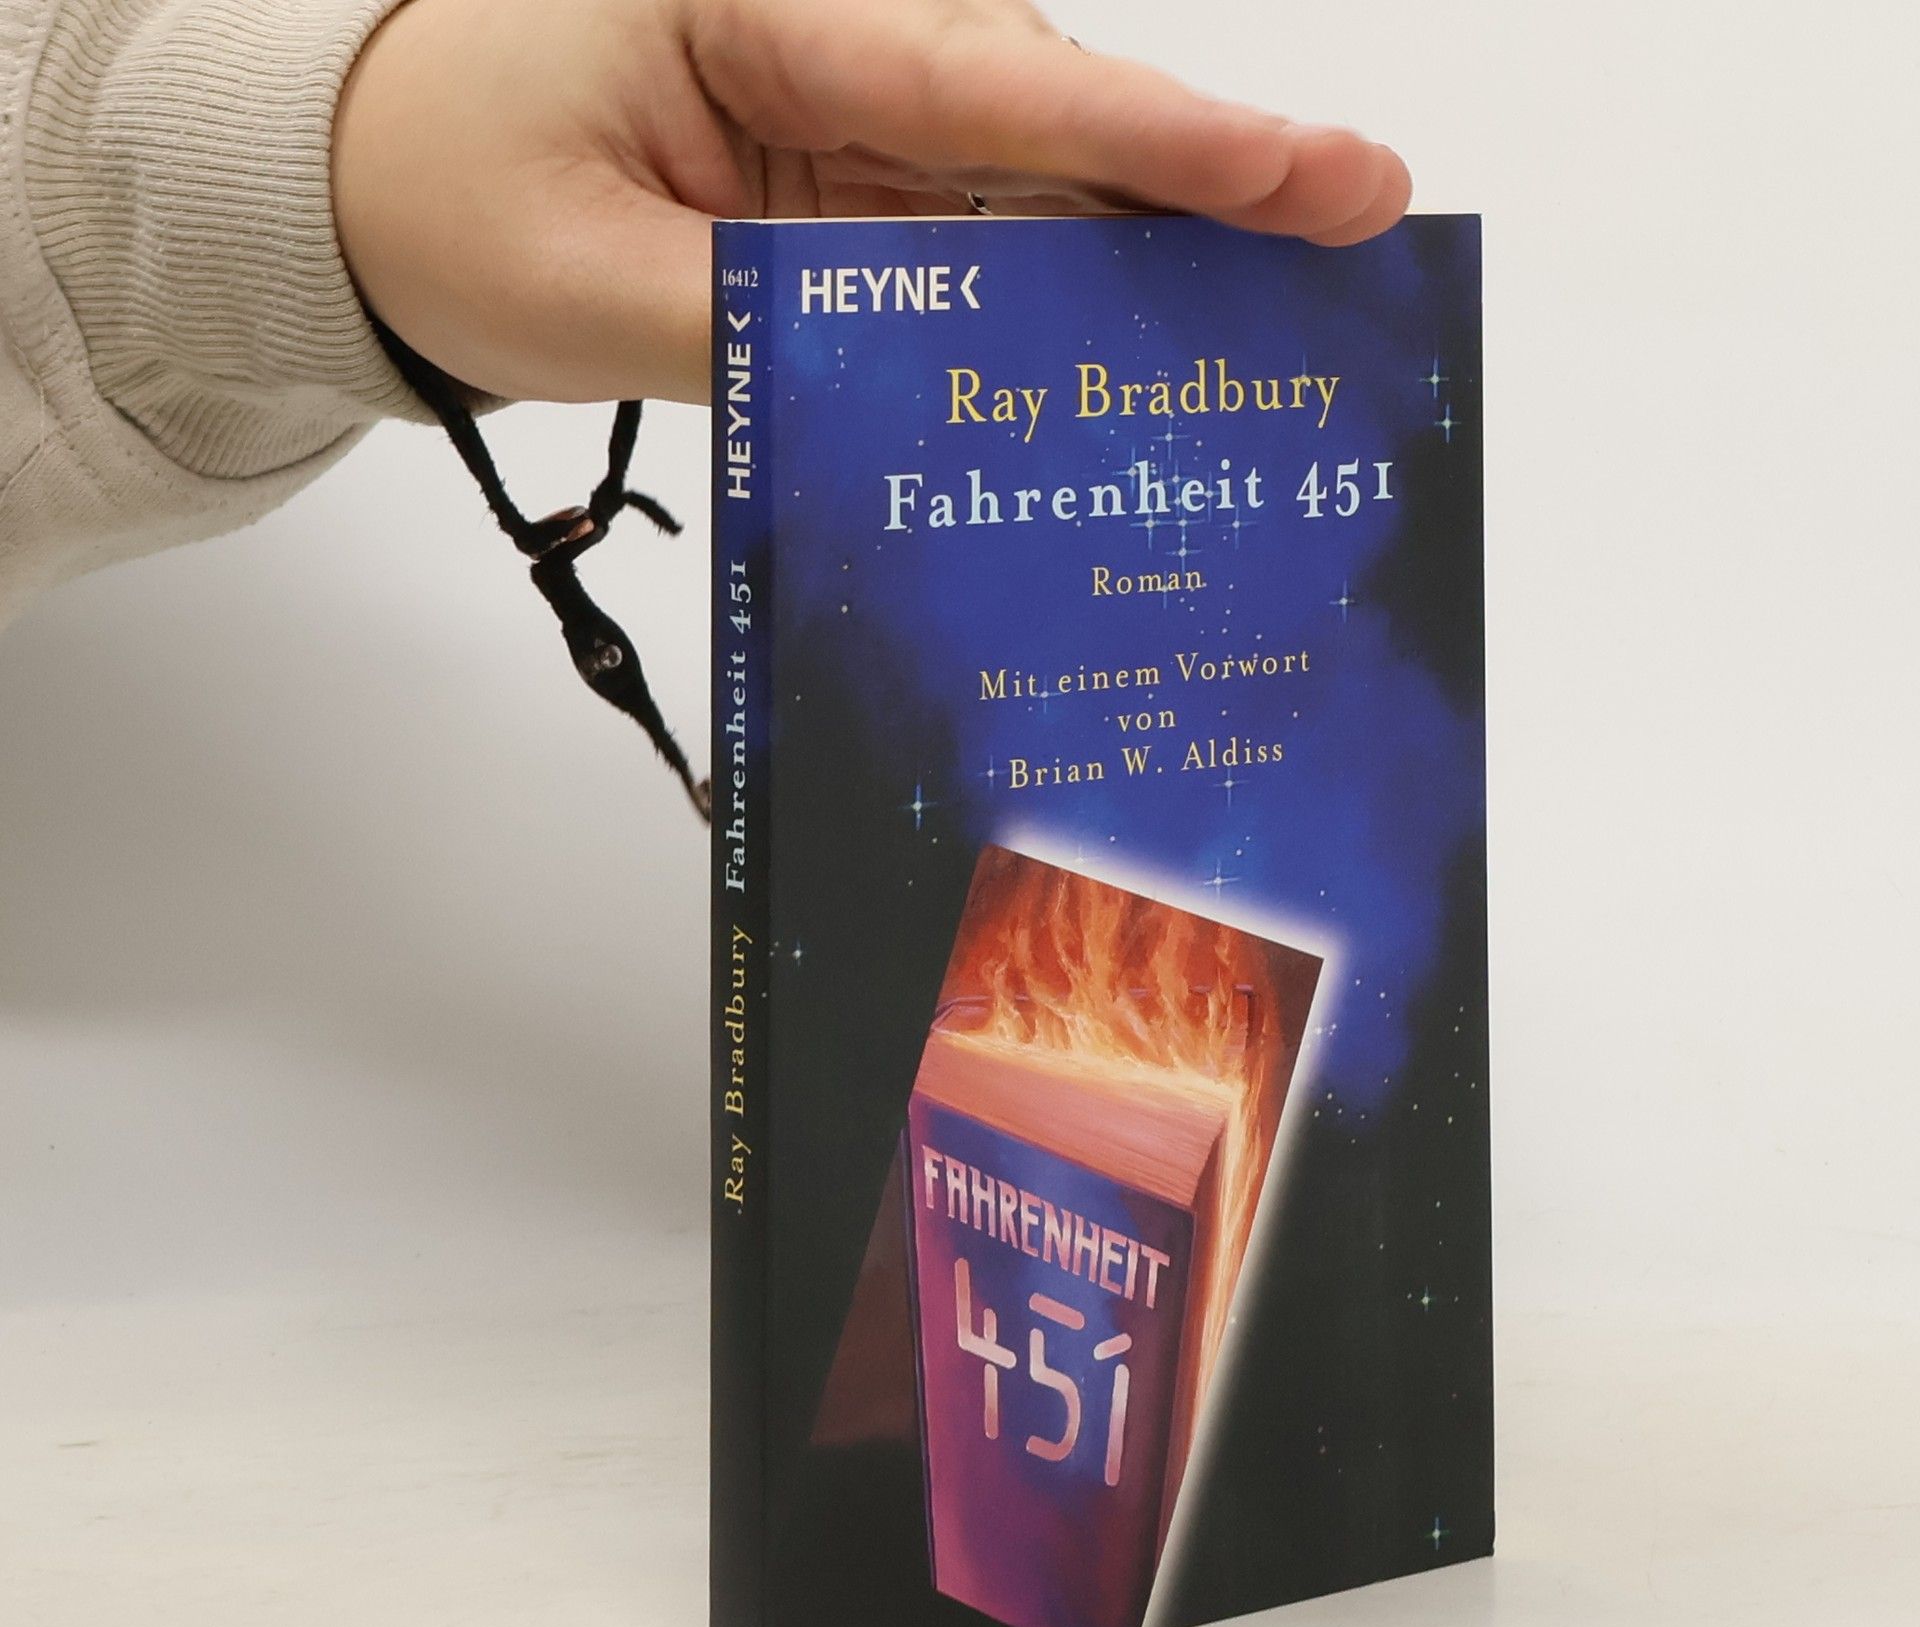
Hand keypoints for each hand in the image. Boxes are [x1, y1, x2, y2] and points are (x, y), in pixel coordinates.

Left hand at [333, 0, 1411, 404]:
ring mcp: (845, 105)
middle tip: (1364, 224)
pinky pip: (977, 233)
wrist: (369, 185)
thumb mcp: (591, 287)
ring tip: (1281, 320)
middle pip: (1050, 116)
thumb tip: (947, 394)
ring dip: (1146, 253)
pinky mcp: (845, 175)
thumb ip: (780, 337)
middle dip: (1203, 181)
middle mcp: (830, 34)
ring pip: (1035, 177)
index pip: (989, 84)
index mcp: (760, 6)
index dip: (1159, 142)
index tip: (1310, 173)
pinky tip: (1135, 353)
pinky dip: (1054, 295)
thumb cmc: (444, 193)